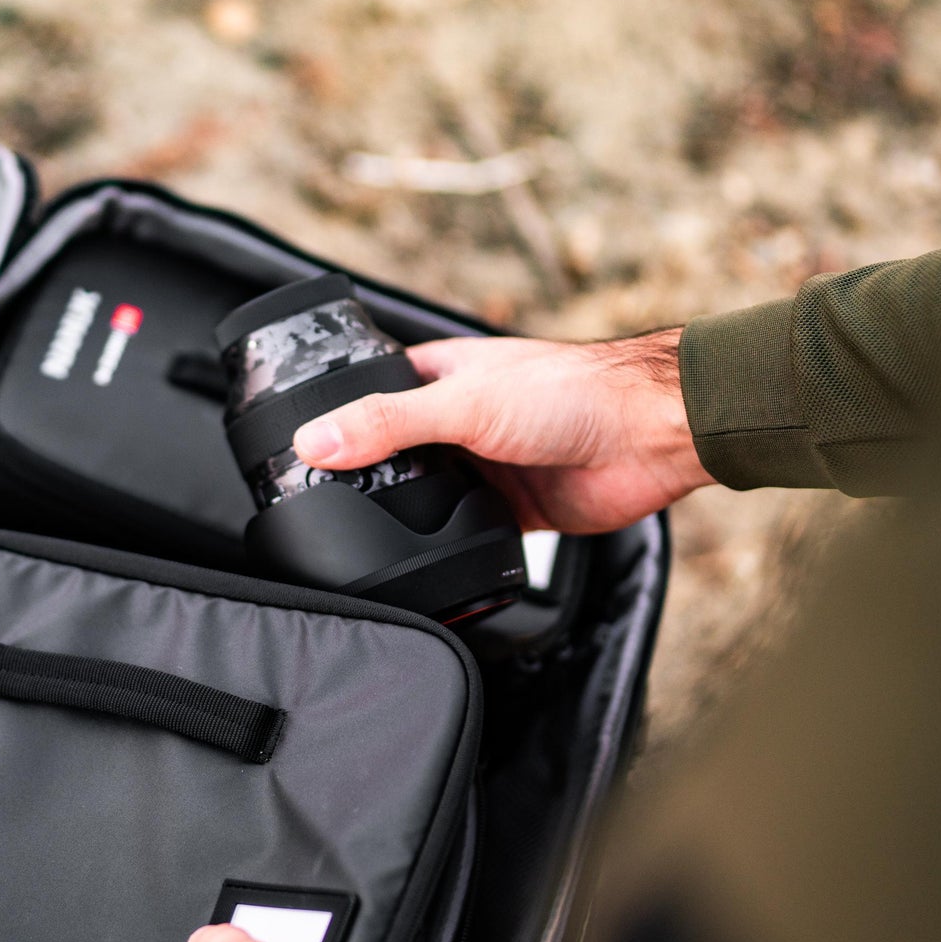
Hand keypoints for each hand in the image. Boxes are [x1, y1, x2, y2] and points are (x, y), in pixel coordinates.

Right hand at [292, 329, 712, 533]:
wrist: (651, 437)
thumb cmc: (573, 392)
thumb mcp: (463, 405)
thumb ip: (387, 424)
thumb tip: (313, 442)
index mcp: (442, 377)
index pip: (370, 392)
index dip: (332, 416)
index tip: (289, 447)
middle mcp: (459, 420)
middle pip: (393, 452)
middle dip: (363, 476)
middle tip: (314, 505)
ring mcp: (485, 466)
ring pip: (428, 498)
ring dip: (406, 516)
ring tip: (357, 541)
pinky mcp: (511, 510)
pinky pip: (466, 534)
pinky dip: (448, 549)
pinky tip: (424, 564)